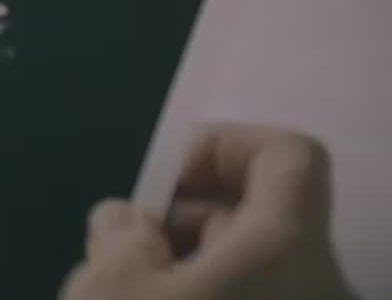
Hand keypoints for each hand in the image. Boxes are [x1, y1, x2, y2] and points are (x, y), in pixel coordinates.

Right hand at [61, 123, 358, 299]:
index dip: (223, 145)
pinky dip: (199, 295)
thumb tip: (127, 221)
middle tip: (120, 249)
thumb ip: (118, 236)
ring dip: (181, 267)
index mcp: (287, 245)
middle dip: (180, 219)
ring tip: (120, 288)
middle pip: (255, 216)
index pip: (288, 154)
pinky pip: (242, 299)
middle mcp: (315, 281)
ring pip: (243, 269)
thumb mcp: (112, 287)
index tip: (161, 175)